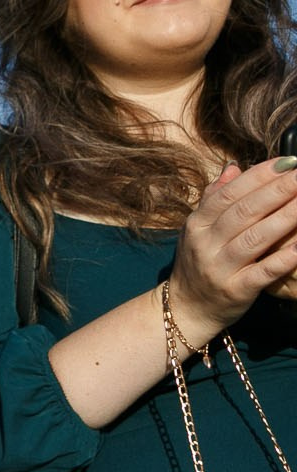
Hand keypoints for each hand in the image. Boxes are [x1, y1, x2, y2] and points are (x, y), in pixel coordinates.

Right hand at [167, 159, 296, 343]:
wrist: (185, 309)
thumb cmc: (198, 264)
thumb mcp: (197, 230)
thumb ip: (215, 198)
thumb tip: (234, 168)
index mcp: (197, 225)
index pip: (228, 194)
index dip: (258, 176)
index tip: (286, 162)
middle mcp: (205, 245)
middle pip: (243, 212)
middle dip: (277, 191)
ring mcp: (220, 269)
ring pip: (255, 238)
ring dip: (284, 218)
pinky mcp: (236, 290)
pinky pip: (263, 271)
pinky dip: (283, 258)